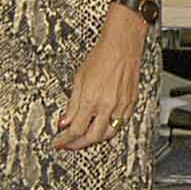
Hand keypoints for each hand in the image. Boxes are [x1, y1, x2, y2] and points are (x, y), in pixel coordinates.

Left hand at [55, 8, 150, 148]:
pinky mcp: (131, 104)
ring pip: (108, 134)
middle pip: (92, 137)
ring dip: (94, 139)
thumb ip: (72, 104)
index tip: (59, 142)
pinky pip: (120, 124)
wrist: (122, 45)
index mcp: (92, 100)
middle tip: (69, 144)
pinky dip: (110, 129)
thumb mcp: (79, 79)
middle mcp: (108, 106)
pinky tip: (102, 126)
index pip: (76, 129)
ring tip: (84, 138)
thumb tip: (65, 120)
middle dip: (78, 144)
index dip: (65, 139)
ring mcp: (121, 106)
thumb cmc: (102, 56)